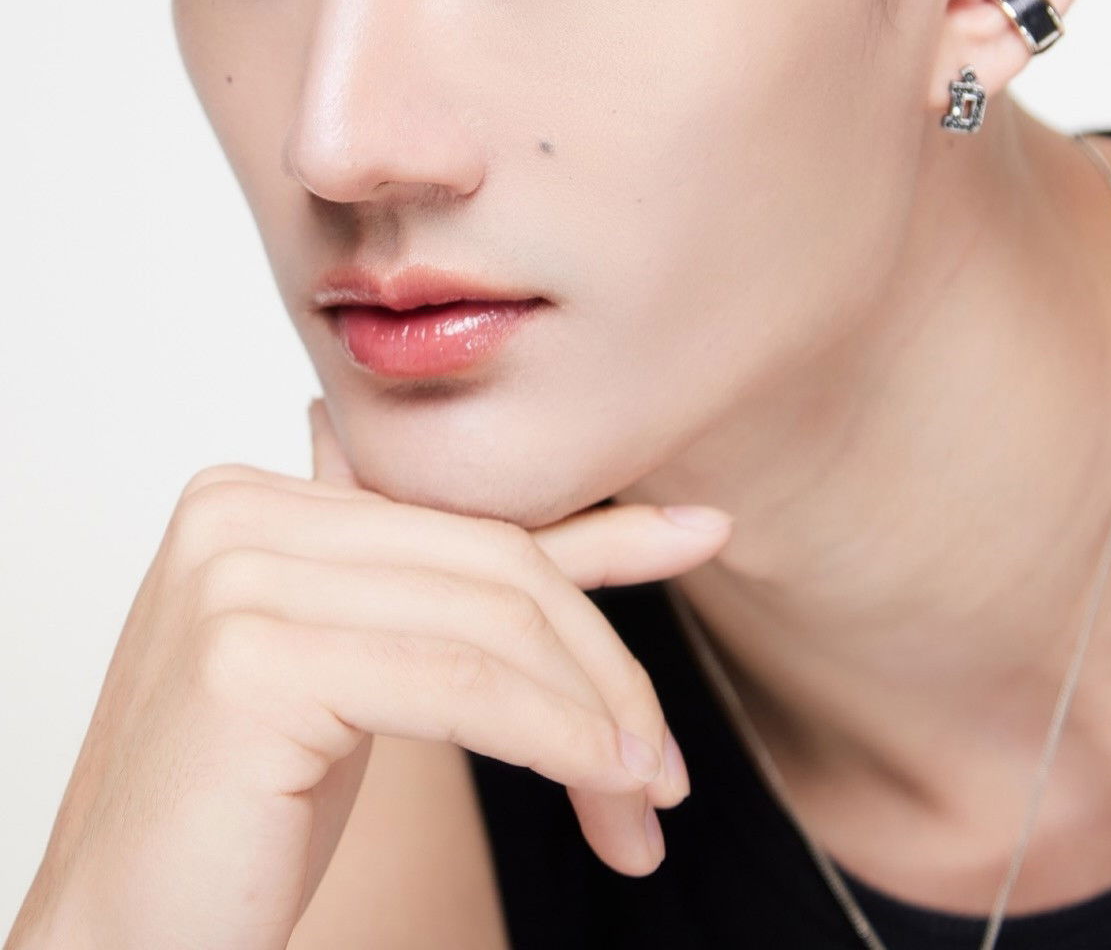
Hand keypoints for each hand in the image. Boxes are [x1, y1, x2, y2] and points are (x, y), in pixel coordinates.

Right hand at [5, 400, 732, 949]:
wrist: (117, 932)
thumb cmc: (235, 815)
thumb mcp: (365, 676)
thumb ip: (454, 596)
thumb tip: (597, 518)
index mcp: (253, 498)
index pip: (462, 520)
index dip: (596, 537)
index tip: (700, 533)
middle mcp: (238, 512)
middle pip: (487, 566)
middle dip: (600, 667)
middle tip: (660, 766)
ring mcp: (236, 574)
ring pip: (488, 623)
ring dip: (592, 717)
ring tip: (642, 798)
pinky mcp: (251, 656)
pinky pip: (457, 682)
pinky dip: (553, 734)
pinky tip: (601, 780)